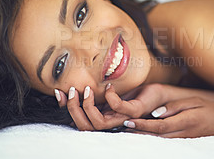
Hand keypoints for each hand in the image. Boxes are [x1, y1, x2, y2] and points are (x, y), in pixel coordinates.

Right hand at [54, 83, 171, 130]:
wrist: (155, 93)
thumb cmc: (131, 93)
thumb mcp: (105, 93)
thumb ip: (90, 95)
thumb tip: (66, 90)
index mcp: (102, 118)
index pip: (79, 122)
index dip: (67, 109)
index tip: (58, 92)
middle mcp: (111, 122)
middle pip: (85, 127)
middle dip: (74, 109)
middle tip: (72, 90)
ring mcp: (124, 118)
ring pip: (100, 124)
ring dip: (89, 106)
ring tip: (87, 89)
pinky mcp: (136, 109)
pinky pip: (120, 109)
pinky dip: (112, 98)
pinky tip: (110, 87)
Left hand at [123, 97, 213, 137]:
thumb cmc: (211, 110)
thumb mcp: (195, 102)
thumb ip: (176, 107)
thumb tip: (156, 113)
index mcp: (185, 121)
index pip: (159, 125)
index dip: (143, 125)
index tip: (129, 121)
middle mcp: (182, 133)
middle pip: (155, 135)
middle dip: (137, 133)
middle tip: (119, 127)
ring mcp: (182, 139)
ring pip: (158, 140)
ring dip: (141, 136)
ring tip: (125, 130)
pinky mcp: (182, 141)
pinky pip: (164, 140)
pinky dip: (151, 137)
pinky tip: (141, 133)